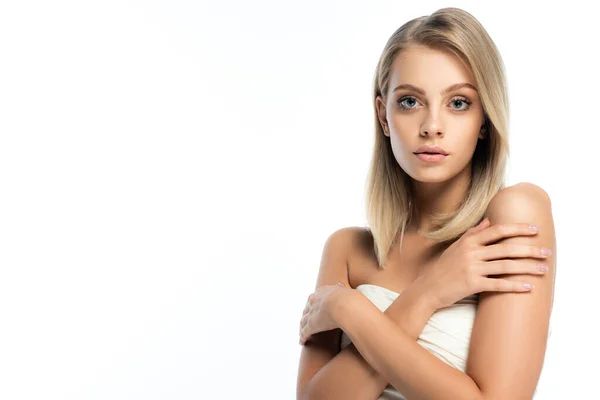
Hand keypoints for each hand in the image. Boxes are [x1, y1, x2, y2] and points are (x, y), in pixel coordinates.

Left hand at [299, 282, 348, 344]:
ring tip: (302, 332)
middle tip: (306, 320)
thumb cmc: (350, 299)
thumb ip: (342, 288)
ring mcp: (312, 313)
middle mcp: (314, 301)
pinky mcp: (312, 325)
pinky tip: (302, 342)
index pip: (314, 298)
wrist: (346, 305)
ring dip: (302, 327)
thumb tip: (340, 284)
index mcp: (322, 292)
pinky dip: (302, 337)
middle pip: (306, 309)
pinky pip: (305, 333)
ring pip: (303, 321)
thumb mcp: (346, 290)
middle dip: (306, 315)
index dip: (313, 304)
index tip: (313, 307)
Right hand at [419, 218, 550, 309]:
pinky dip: (514, 286)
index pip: (498, 231)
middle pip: (506, 248)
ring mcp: (472, 268)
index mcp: (469, 241)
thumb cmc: (444, 268)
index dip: (518, 229)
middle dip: (529, 249)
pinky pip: (498, 284)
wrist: (428, 288)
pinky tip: (528, 287)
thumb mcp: (456, 247)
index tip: (535, 229)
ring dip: (527, 268)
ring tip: (543, 270)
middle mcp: (471, 252)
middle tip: (546, 252)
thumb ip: (473, 234)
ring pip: (506, 266)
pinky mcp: (472, 284)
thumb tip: (489, 221)